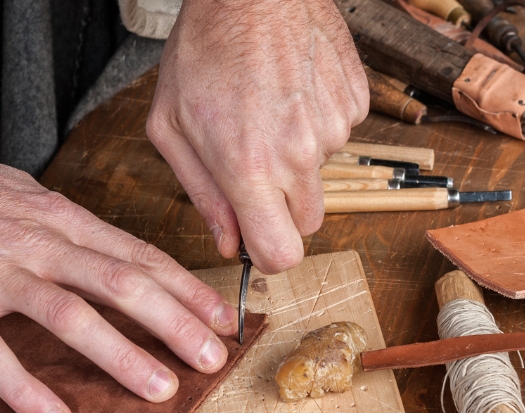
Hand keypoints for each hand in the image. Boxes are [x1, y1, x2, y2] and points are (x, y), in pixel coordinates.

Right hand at [0, 142, 238, 412]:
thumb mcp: (27, 197)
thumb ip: (74, 230)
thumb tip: (124, 258)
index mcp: (62, 218)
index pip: (138, 255)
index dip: (186, 288)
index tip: (223, 318)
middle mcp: (38, 243)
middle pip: (121, 282)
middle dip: (174, 322)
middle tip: (212, 358)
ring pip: (70, 315)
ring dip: (120, 354)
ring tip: (159, 388)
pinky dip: (24, 388)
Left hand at [147, 0, 367, 273]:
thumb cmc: (204, 47)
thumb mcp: (171, 125)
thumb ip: (201, 192)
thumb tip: (228, 241)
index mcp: (249, 168)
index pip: (282, 254)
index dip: (267, 253)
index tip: (255, 237)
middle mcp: (298, 155)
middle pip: (306, 224)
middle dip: (281, 208)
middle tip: (254, 167)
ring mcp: (333, 128)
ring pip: (320, 174)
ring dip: (296, 157)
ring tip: (268, 109)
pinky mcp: (353, 102)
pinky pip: (337, 134)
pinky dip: (316, 122)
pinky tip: (290, 90)